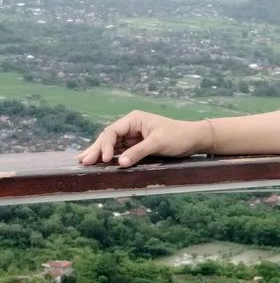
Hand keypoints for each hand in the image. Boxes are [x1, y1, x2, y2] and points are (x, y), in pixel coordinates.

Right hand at [77, 110, 210, 166]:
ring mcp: (132, 136)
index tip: (102, 158)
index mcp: (134, 119)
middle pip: (108, 138)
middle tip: (82, 161)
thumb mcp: (158, 143)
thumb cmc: (178, 137)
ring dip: (99, 153)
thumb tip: (120, 163)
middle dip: (96, 149)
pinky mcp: (137, 146)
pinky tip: (98, 162)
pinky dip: (110, 157)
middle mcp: (130, 126)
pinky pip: (120, 151)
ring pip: (112, 146)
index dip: (105, 145)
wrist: (193, 139)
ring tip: (82, 162)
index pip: (113, 131)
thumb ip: (138, 152)